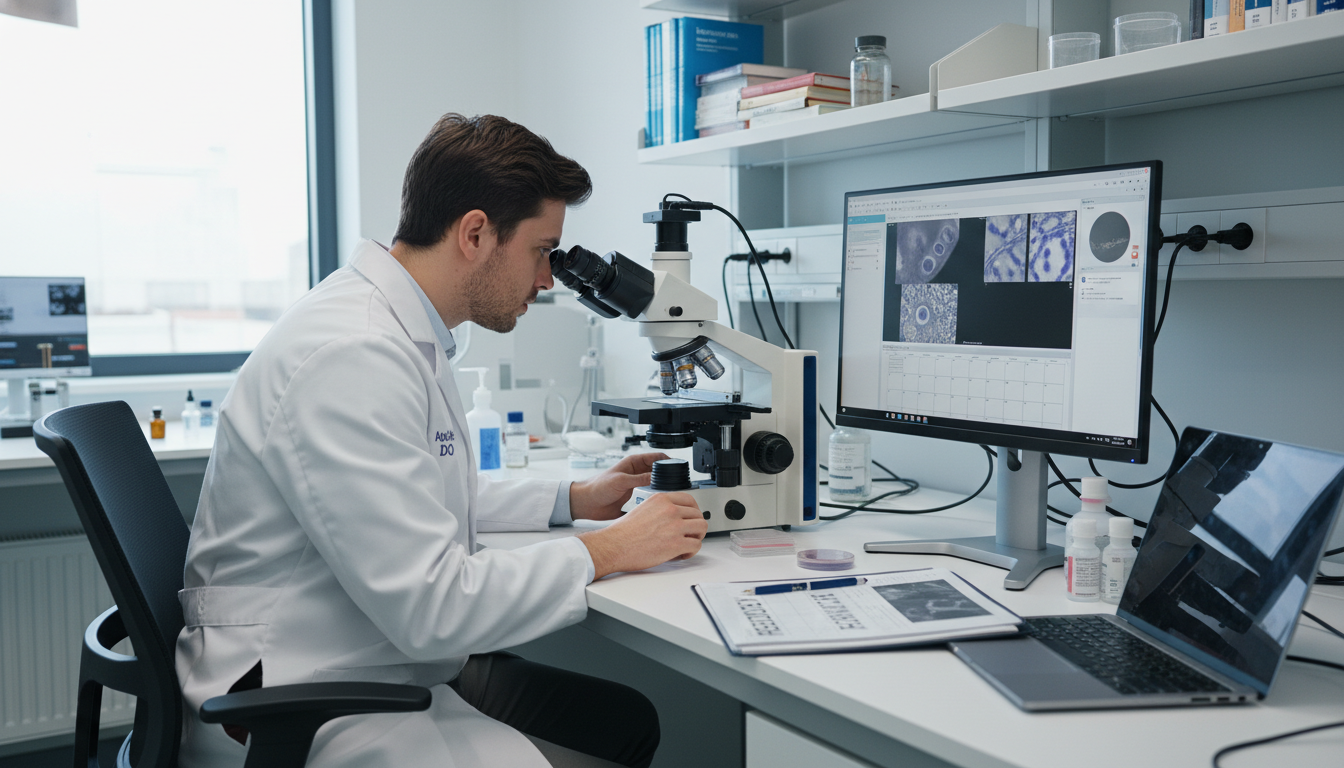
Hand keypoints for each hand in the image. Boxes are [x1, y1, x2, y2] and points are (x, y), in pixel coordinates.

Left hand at [569, 452, 669, 520]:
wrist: (587, 503)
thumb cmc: (598, 486)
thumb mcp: (621, 481)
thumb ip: (639, 479)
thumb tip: (657, 476)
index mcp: (633, 463)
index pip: (656, 457)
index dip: (667, 460)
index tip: (677, 467)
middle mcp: (636, 472)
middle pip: (658, 471)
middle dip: (667, 475)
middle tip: (677, 483)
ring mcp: (636, 484)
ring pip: (655, 484)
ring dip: (662, 488)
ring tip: (670, 493)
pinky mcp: (634, 497)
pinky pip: (649, 496)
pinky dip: (655, 498)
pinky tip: (659, 503)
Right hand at [577, 491, 706, 577]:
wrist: (614, 546)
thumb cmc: (623, 532)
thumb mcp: (643, 508)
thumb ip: (660, 509)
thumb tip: (673, 517)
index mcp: (662, 499)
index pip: (690, 500)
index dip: (693, 511)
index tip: (691, 519)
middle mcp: (670, 509)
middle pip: (698, 514)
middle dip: (695, 526)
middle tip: (688, 535)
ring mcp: (675, 526)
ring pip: (702, 527)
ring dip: (696, 537)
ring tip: (686, 544)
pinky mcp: (676, 544)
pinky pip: (696, 545)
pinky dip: (691, 552)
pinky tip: (681, 554)